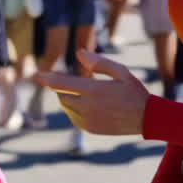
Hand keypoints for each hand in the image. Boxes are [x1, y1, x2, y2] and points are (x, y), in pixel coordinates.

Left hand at [34, 50, 151, 134]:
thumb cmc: (135, 91)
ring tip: (90, 95)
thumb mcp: (121, 71)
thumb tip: (78, 53)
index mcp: (93, 90)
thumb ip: (98, 62)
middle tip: (81, 83)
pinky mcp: (90, 129)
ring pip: (66, 107)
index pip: (60, 84)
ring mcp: (87, 120)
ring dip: (70, 99)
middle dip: (65, 88)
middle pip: (62, 96)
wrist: (148, 119)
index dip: (45, 79)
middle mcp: (87, 107)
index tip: (34, 75)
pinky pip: (73, 118)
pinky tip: (91, 106)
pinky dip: (75, 110)